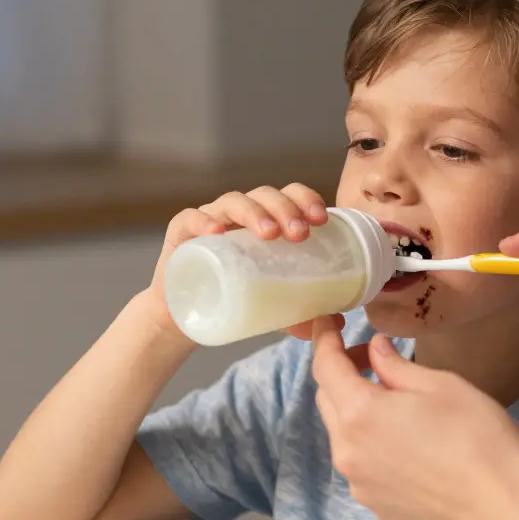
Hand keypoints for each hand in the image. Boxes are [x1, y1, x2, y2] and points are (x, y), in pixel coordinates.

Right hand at [145, 183, 329, 324]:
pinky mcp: (180, 234)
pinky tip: (215, 232)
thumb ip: (302, 312)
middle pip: (265, 196)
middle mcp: (239, 215)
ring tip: (269, 233)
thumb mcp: (272, 307)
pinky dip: (203, 220)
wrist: (184, 318)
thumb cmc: (233, 298)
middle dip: (286, 209)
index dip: (305, 200)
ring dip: (254, 212)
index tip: (321, 220)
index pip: (289, 196)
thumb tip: (338, 323)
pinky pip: (189, 218)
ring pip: (233, 201)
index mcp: (265, 222)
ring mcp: (209, 220)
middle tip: (299, 234)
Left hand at [309, 318, 518, 519]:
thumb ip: (397, 366)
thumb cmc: (478, 437)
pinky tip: (408, 442)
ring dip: (356, 410)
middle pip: (327, 400)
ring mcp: (359, 483)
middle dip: (342, 373)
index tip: (330, 321)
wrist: (503, 510)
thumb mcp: (441, 385)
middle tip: (373, 358)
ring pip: (343, 434)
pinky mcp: (376, 505)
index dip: (324, 338)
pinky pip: (361, 463)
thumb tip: (375, 350)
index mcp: (359, 413)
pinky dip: (371, 443)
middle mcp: (347, 451)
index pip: (324, 366)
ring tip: (398, 404)